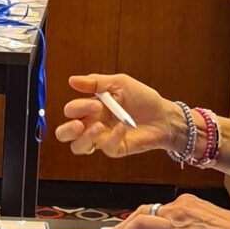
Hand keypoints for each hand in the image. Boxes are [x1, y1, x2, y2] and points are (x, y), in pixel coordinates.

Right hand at [56, 74, 182, 158]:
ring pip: (78, 147)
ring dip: (85, 138)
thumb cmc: (143, 99)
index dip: (77, 108)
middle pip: (65, 134)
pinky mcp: (116, 148)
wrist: (164, 115)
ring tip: (99, 127)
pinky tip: (123, 127)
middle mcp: (93, 124)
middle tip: (80, 124)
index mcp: (91, 108)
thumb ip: (95, 82)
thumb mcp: (120, 83)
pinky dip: (113, 137)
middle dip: (67, 130)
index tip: (96, 103)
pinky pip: (106, 148)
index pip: (71, 111)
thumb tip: (72, 80)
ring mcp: (103, 138)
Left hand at [112, 193, 229, 228]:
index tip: (134, 223)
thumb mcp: (209, 219)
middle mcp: (179, 209)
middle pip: (144, 211)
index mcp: (187, 202)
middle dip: (127, 222)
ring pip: (142, 222)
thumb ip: (190, 223)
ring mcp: (177, 225)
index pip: (157, 207)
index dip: (141, 216)